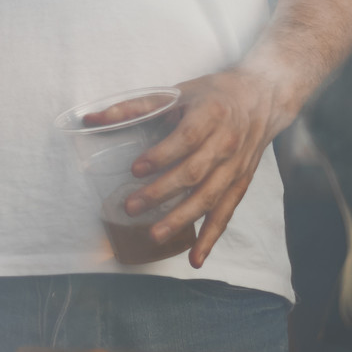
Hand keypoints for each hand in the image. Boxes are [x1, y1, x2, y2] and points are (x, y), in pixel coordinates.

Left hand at [127, 66, 291, 265]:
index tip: (135, 168)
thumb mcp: (177, 92)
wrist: (262, 98)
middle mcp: (227, 144)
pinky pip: (226, 214)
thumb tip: (90, 118)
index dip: (161, 155)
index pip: (185, 139)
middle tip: (131, 207)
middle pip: (194, 173)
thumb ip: (135, 107)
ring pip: (209, 199)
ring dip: (182, 220)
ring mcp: (236, 168)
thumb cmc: (212, 95)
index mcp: (210, 115)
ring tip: (154, 235)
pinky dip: (211, 238)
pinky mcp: (241, 184)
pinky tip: (194, 258)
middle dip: (161, 193)